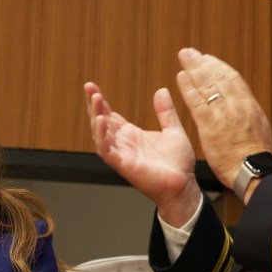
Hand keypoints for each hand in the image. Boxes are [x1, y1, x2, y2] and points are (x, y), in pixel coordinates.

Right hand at [84, 81, 201, 225]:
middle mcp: (122, 144)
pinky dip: (101, 136)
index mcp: (131, 135)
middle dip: (93, 105)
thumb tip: (161, 90)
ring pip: (100, 134)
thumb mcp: (174, 130)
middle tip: (88, 87)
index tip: (92, 86)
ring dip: (95, 116)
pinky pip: (106, 150)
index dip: (100, 102)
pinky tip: (101, 120)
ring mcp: (121, 155)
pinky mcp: (123, 165)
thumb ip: (166, 111)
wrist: (183, 185)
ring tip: (95, 98)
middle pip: (100, 122)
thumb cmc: (178, 164)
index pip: (110, 115)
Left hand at [174, 48, 271, 194]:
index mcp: (250, 106)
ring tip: (184, 57)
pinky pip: (197, 103)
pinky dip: (188, 88)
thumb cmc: (256, 157)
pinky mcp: (210, 127)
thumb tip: (242, 105)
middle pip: (218, 77)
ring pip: (207, 86)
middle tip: (191, 53)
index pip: (233, 79)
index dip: (219, 67)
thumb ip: (247, 115)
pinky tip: (181, 78)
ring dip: (194, 69)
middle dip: (203, 63)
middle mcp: (237, 106)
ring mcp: (224, 115)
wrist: (254, 171)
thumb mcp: (258, 129)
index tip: (208, 59)